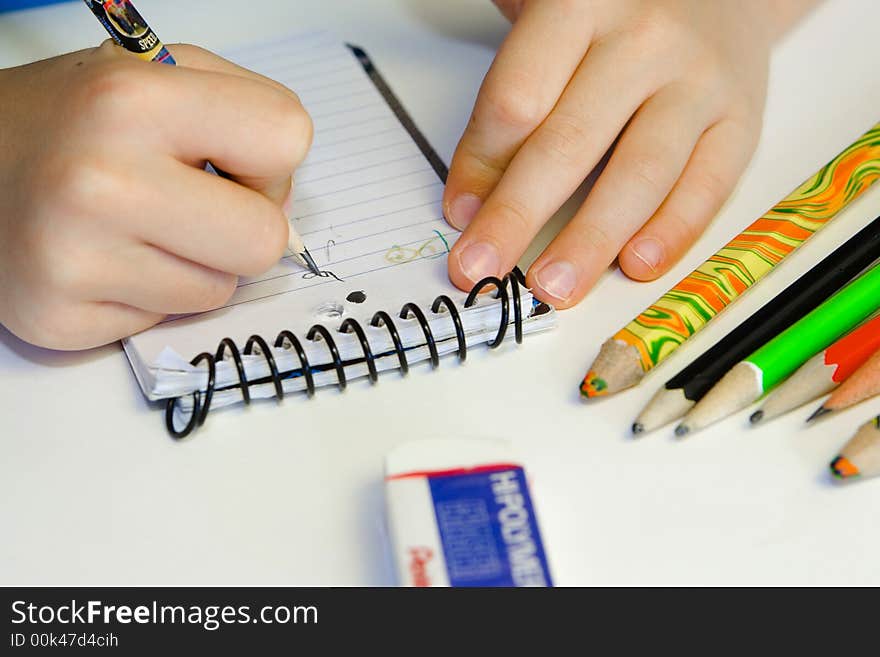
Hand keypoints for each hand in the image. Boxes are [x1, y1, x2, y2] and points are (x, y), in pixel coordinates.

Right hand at [0, 42, 311, 348]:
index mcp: (135, 101)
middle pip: (265, 240)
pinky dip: (151, 294)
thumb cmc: (73, 120)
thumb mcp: (155, 75)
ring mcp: (75, 259)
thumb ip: (242, 112)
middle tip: (195, 205)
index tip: (232, 160)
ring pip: (220, 291)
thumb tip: (286, 203)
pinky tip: (106, 259)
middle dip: (245, 227)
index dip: (271, 158)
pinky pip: (167, 321)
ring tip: (138, 228)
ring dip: (196, 264)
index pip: (286, 139)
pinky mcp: (59, 319)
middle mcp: (102, 182)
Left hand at [444, 0, 811, 306]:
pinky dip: (671, 231)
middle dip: (517, 217)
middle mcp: (645, 38)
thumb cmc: (615, 8)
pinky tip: (636, 266)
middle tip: (480, 270)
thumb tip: (474, 198)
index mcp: (580, 3)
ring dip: (590, 241)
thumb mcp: (550, 18)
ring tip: (553, 289)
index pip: (518, 100)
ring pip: (639, 173)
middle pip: (569, 143)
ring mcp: (699, 78)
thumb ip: (513, 93)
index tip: (459, 216)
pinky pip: (707, 183)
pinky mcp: (741, 116)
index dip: (480, 166)